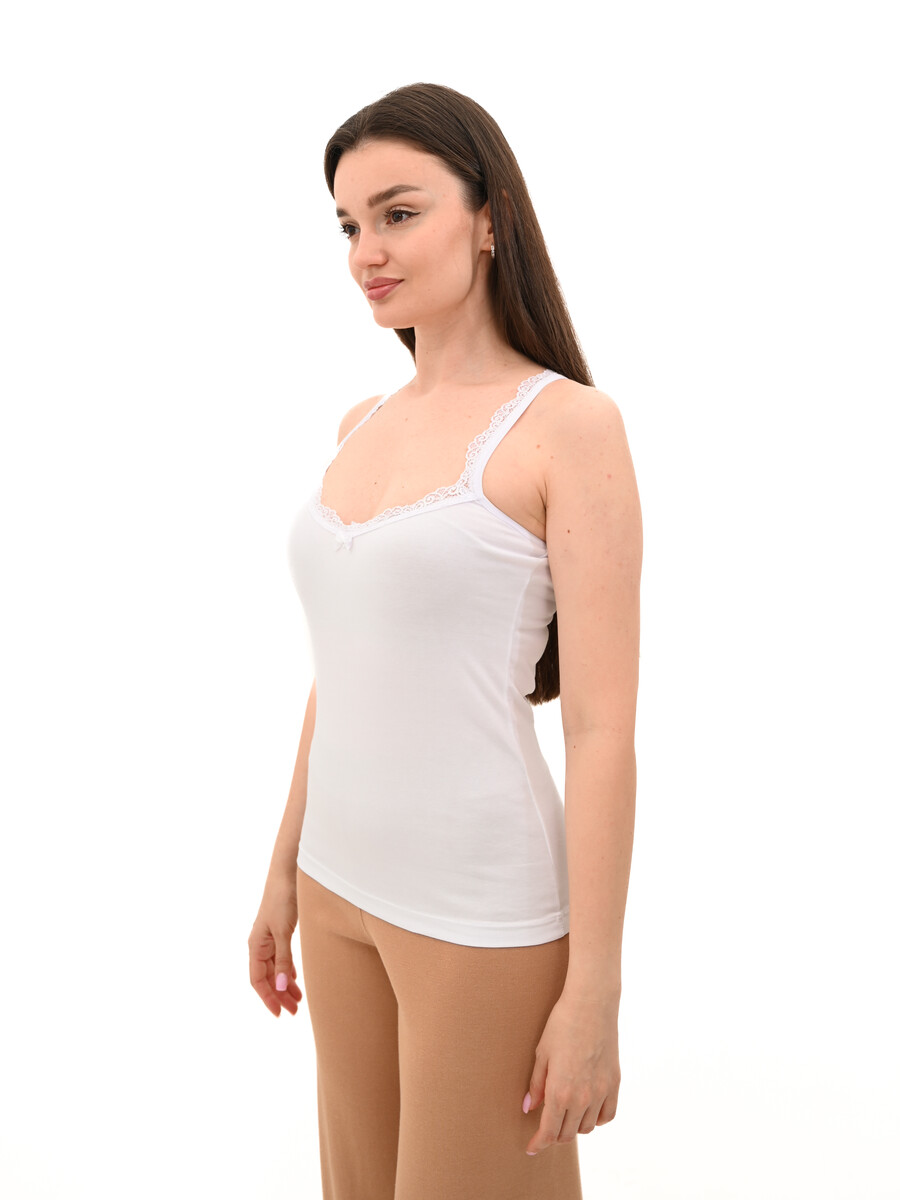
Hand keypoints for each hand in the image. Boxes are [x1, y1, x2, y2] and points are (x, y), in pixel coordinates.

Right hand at [248, 872, 303, 1016]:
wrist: (288, 872)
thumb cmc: (282, 898)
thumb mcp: (283, 932)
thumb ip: (284, 959)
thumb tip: (282, 987)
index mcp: (256, 945)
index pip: (258, 980)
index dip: (268, 998)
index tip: (279, 1013)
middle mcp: (260, 944)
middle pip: (268, 977)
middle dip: (279, 995)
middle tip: (294, 1011)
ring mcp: (270, 937)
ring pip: (276, 968)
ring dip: (285, 985)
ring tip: (299, 1000)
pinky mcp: (280, 930)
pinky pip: (281, 957)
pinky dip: (288, 970)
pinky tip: (296, 978)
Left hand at [523, 990, 619, 1155]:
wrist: (591, 1004)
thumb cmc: (562, 1024)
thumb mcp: (542, 1053)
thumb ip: (536, 1085)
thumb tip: (529, 1107)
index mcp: (559, 1091)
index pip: (549, 1132)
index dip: (539, 1144)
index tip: (532, 1148)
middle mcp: (582, 1098)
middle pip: (567, 1133)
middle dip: (554, 1134)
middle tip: (546, 1125)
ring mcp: (601, 1092)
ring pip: (587, 1127)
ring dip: (574, 1126)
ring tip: (566, 1114)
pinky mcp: (614, 1084)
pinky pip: (607, 1115)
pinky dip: (597, 1118)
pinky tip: (588, 1109)